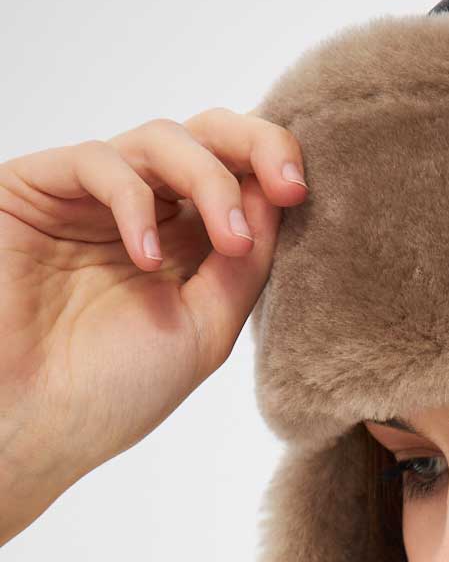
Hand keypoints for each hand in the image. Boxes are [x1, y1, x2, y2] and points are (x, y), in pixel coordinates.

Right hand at [0, 107, 306, 541]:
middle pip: (208, 135)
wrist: (32, 425)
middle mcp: (143, 209)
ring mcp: (91, 197)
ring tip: (231, 242)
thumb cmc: (113, 391)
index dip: (275, 166)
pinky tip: (147, 257)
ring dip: (209, 179)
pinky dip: (136, 202)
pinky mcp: (38, 189)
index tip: (303, 194)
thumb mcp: (205, 329)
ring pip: (161, 138)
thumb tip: (278, 196)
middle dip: (256, 146)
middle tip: (290, 187)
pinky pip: (99, 162)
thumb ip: (244, 265)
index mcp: (188, 242)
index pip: (240, 174)